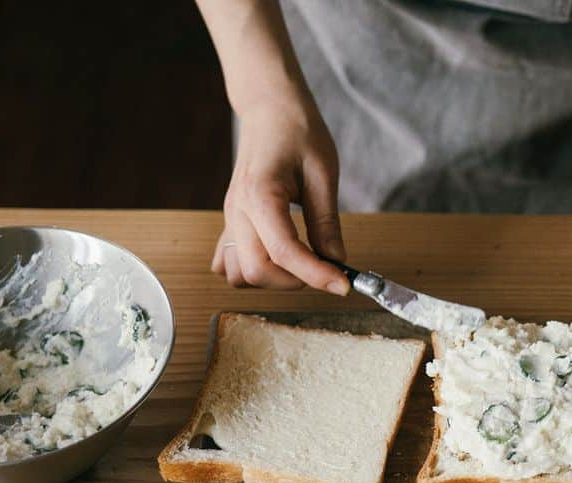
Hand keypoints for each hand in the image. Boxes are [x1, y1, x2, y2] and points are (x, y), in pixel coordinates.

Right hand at [212, 102, 349, 293]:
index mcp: (261, 195)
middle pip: (256, 271)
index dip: (316, 276)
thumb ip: (326, 222)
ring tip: (302, 263)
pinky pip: (228, 261)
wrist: (269, 108)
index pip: (285, 253)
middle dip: (294, 281)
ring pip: (237, 273)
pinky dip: (251, 270)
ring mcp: (230, 217)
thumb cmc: (298, 131)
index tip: (343, 285)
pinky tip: (279, 258)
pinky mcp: (232, 220)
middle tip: (324, 269)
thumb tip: (337, 261)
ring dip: (271, 279)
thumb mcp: (323, 174)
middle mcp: (238, 210)